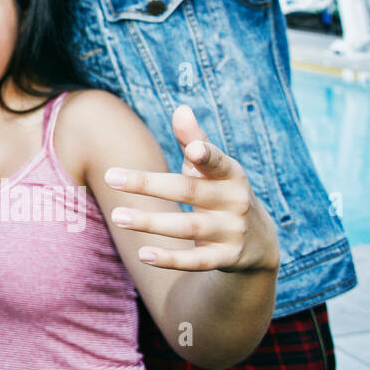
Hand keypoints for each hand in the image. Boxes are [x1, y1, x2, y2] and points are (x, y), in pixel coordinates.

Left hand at [104, 106, 279, 272]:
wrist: (260, 241)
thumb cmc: (222, 191)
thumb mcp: (215, 167)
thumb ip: (195, 139)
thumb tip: (180, 108)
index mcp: (231, 174)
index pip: (217, 162)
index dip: (206, 155)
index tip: (193, 150)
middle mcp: (234, 201)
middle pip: (187, 190)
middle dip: (148, 184)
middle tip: (109, 177)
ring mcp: (231, 231)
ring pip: (187, 226)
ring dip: (150, 222)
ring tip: (117, 215)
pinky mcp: (226, 258)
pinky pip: (196, 261)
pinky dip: (170, 258)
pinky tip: (143, 254)